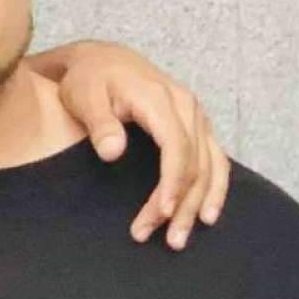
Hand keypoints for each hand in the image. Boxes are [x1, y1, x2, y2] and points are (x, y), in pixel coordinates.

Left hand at [42, 41, 230, 248]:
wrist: (101, 59)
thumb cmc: (89, 79)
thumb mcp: (83, 95)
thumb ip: (99, 123)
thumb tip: (112, 152)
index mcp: (160, 99)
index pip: (176, 147)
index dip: (171, 182)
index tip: (159, 213)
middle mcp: (186, 106)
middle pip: (195, 163)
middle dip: (181, 204)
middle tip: (165, 239)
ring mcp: (195, 115)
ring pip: (211, 165)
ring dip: (200, 203)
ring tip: (181, 236)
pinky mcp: (196, 124)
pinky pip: (215, 159)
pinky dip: (213, 187)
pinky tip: (207, 214)